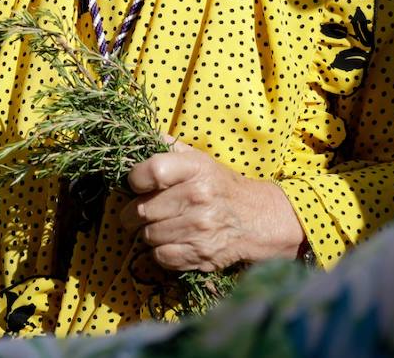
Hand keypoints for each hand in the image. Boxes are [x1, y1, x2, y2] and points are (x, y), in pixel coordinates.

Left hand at [120, 141, 304, 272]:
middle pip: (142, 209)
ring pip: (148, 235)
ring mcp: (199, 228)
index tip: (138, 184)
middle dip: (135, 212)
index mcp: (196, 168)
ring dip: (149, 232)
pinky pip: (160, 256)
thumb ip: (170, 148)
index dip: (136, 179)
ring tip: (161, 225)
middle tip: (142, 211)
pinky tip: (172, 241)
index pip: (152, 171)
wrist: (258, 219)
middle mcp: (198, 196)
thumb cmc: (221, 186)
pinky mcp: (200, 253)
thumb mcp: (201, 160)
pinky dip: (161, 251)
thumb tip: (140, 137)